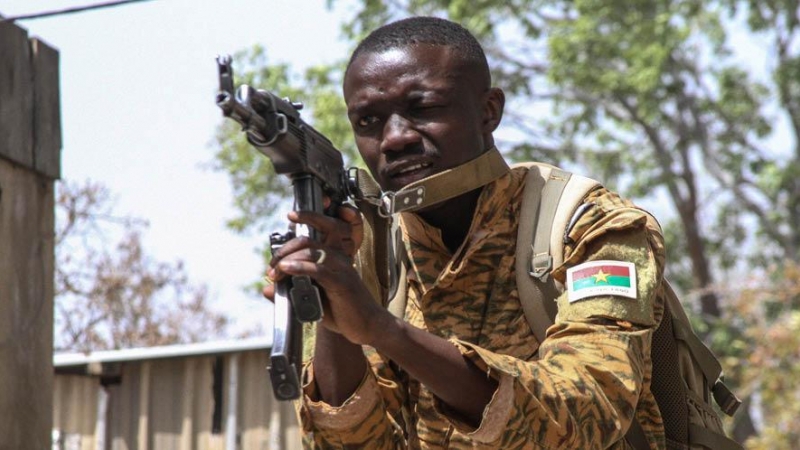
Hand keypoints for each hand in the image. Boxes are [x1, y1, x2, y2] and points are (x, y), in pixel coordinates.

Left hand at [262, 204, 390, 344]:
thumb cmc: (342, 311)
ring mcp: (341, 268)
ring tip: (275, 272)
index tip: (276, 243)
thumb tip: (266, 289)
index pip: (313, 235)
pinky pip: (318, 269)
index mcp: (333, 257)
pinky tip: (287, 270)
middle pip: (307, 240)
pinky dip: (299, 267)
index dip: (296, 229)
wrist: (367, 325)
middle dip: (284, 249)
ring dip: (287, 259)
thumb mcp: (313, 300)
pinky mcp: (342, 282)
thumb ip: (291, 292)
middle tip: (272, 266)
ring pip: (310, 252)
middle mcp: (338, 257)